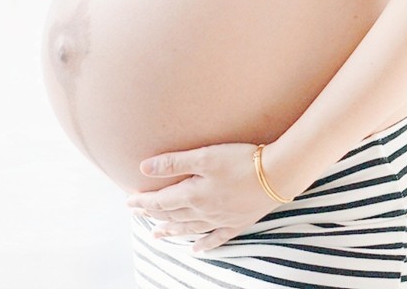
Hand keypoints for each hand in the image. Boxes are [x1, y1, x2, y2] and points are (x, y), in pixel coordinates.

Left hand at [125, 142, 284, 251]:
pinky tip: (196, 250)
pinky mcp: (237, 222)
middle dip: (152, 214)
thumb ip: (174, 162)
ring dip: (171, 230)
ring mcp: (220, 219)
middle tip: (137, 214)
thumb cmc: (241, 160)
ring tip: (156, 234)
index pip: (160, 201)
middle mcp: (203, 211)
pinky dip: (204, 245)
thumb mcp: (205, 155)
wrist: (277, 175)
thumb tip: (144, 169)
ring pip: (189, 228)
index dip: (143, 201)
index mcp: (193, 194)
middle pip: (172, 215)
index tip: (129, 201)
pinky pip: (216, 238)